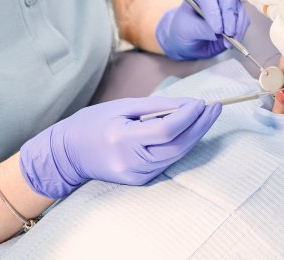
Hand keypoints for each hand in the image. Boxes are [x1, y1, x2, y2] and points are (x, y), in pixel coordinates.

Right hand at [20, 96, 220, 198]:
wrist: (68, 153)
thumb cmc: (93, 123)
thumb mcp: (121, 107)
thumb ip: (156, 107)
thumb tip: (187, 105)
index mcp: (122, 138)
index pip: (167, 130)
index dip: (188, 116)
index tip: (201, 102)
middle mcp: (131, 162)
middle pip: (177, 146)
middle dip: (200, 126)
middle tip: (215, 108)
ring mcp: (135, 176)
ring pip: (176, 156)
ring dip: (195, 136)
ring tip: (208, 117)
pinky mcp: (139, 181)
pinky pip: (167, 162)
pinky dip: (181, 145)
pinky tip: (190, 131)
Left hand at [155, 0, 250, 59]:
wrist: (190, 39)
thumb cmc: (184, 29)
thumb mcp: (186, 30)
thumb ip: (201, 29)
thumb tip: (218, 33)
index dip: (212, 10)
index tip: (216, 28)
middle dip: (229, 17)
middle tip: (227, 33)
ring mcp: (229, 1)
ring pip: (239, 10)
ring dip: (236, 27)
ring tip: (229, 41)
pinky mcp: (237, 14)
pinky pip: (244, 20)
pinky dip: (240, 31)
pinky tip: (233, 41)